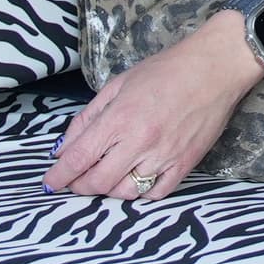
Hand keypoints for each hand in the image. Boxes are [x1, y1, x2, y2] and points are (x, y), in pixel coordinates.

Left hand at [47, 17, 263, 204]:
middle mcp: (140, 141)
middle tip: (76, 181)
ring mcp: (164, 156)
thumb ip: (88, 117)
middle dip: (80, 186)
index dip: (60, 174)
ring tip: (104, 179)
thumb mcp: (118, 85)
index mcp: (120, 118)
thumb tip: (65, 145)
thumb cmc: (165, 71)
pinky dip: (140, 194)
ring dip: (108, 191)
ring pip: (125, 192)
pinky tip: (133, 182)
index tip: (50, 182)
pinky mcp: (185, 164)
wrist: (213, 68)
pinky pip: (156, 194)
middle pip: (99, 181)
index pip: (79, 157)